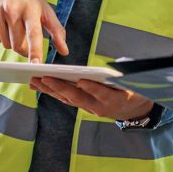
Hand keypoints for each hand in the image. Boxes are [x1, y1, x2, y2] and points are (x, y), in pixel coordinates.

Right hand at [0, 0, 67, 59]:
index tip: (36, 64)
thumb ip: (56, 30)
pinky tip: (2, 22)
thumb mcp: (45, 8)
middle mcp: (11, 10)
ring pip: (5, 44)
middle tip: (25, 33)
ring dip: (11, 40)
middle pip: (17, 45)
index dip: (35, 50)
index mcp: (30, 8)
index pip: (33, 34)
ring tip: (13, 24)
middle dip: (23, 46)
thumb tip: (65, 51)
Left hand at [31, 77, 154, 121]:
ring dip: (50, 91)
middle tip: (45, 78)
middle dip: (60, 87)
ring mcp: (91, 108)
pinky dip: (53, 92)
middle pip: (78, 97)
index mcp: (116, 100)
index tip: (81, 81)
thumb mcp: (138, 84)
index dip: (92, 88)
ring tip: (34, 80)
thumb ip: (128, 75)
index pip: (102, 94)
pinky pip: (67, 99)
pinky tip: (40, 85)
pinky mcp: (84, 106)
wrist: (134, 110)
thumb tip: (121, 62)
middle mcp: (100, 107)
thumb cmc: (136, 91)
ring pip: (68, 99)